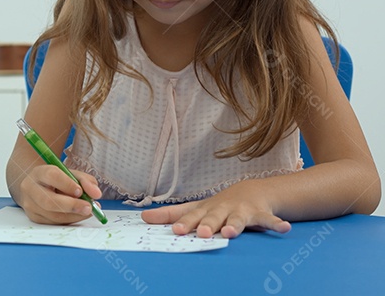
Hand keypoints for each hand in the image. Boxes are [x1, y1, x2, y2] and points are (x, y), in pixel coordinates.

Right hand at [13, 165, 102, 224]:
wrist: (38, 187)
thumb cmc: (57, 180)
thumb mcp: (71, 174)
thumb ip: (86, 181)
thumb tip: (96, 194)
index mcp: (39, 172)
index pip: (51, 176)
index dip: (67, 184)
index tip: (80, 191)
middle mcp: (30, 188)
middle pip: (49, 200)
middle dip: (71, 206)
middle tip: (89, 208)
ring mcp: (30, 205)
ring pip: (53, 215)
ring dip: (74, 216)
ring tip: (87, 211)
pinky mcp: (34, 217)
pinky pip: (54, 223)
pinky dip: (69, 220)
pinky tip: (77, 214)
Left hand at [140, 182, 290, 237]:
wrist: (249, 192)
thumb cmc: (216, 206)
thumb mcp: (194, 209)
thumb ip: (170, 215)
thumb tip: (142, 217)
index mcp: (204, 210)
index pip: (191, 217)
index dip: (184, 223)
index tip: (176, 231)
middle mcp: (221, 210)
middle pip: (213, 218)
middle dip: (208, 225)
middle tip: (203, 233)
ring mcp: (241, 212)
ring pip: (238, 220)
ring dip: (235, 225)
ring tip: (231, 233)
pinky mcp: (260, 214)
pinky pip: (269, 220)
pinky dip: (276, 224)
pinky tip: (284, 228)